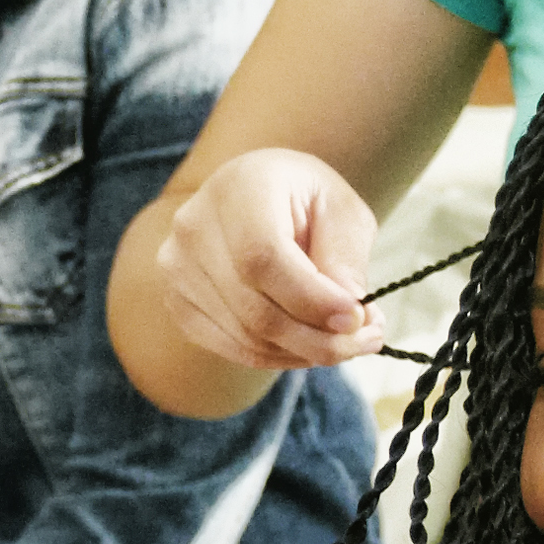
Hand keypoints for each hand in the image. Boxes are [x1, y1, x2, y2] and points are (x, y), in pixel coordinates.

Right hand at [155, 147, 385, 374]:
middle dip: (319, 338)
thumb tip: (350, 317)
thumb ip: (345, 259)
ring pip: (246, 337)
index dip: (311, 299)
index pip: (262, 257)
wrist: (257, 195)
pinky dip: (279, 356)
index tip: (357, 318)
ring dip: (305, 351)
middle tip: (366, 340)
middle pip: (254, 309)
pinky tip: (309, 343)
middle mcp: (194, 226)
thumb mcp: (341, 211)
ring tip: (347, 341)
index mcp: (239, 187)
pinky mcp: (179, 301)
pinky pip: (233, 347)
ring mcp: (177, 268)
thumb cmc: (305, 200)